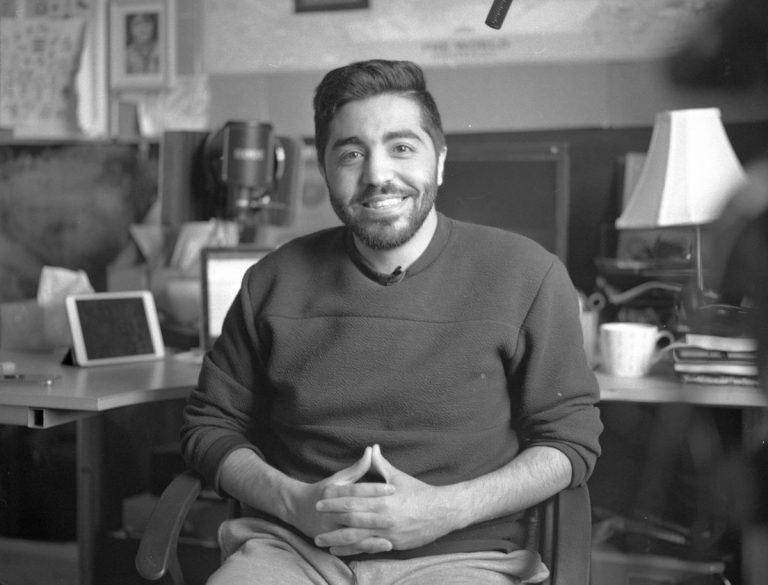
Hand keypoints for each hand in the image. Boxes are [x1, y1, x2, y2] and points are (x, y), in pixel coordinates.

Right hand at [284, 446, 394, 553]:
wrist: (297, 509)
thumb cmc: (324, 491)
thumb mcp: (339, 478)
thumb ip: (357, 468)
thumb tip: (372, 450)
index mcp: (332, 492)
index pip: (356, 490)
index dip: (374, 489)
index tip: (393, 488)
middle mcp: (329, 510)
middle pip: (354, 512)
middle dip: (375, 513)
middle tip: (396, 513)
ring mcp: (328, 527)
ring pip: (352, 531)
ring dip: (372, 534)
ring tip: (391, 533)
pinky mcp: (330, 540)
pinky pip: (350, 546)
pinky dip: (366, 547)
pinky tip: (382, 545)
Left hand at [314, 445, 458, 555]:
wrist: (443, 512)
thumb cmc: (420, 492)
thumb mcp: (399, 477)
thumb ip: (381, 465)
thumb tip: (371, 447)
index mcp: (383, 497)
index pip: (353, 497)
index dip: (335, 498)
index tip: (320, 498)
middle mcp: (384, 516)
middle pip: (351, 517)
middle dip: (331, 517)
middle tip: (316, 516)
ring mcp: (387, 532)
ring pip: (356, 537)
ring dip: (336, 538)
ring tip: (320, 540)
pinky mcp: (393, 544)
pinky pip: (368, 548)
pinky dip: (351, 550)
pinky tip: (339, 550)